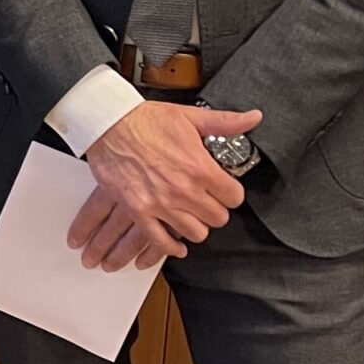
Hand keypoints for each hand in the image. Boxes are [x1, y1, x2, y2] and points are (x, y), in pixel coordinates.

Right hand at [68, 102, 263, 270]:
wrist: (109, 124)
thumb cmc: (147, 119)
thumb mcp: (190, 116)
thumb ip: (225, 122)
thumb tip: (254, 117)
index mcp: (200, 168)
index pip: (234, 197)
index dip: (231, 194)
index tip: (224, 191)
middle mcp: (184, 190)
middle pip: (218, 219)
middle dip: (215, 211)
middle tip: (207, 203)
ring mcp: (161, 204)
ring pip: (195, 233)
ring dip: (196, 226)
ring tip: (191, 217)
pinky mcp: (139, 211)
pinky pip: (161, 242)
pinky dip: (171, 247)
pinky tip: (177, 245)